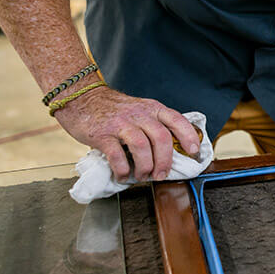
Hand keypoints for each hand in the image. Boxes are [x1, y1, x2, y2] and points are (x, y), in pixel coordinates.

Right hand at [52, 86, 200, 181]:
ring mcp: (121, 124)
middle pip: (161, 138)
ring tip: (143, 176)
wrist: (81, 97)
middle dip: (165, 161)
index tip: (193, 152)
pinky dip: (122, 169)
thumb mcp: (140, 109)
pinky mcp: (102, 134)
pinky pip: (116, 155)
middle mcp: (139, 115)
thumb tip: (171, 150)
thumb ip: (154, 124)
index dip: (188, 137)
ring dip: (145, 167)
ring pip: (142, 147)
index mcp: (152, 109)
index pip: (177, 120)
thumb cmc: (113, 109)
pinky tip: (123, 175)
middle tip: (161, 175)